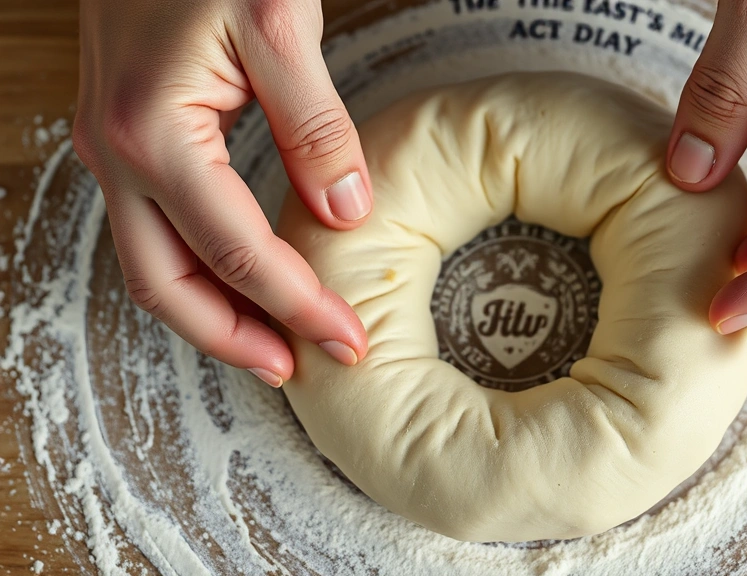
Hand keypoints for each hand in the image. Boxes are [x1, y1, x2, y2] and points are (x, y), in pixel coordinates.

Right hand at [74, 0, 371, 385]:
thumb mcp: (278, 25)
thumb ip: (313, 123)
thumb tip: (344, 211)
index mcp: (152, 133)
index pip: (235, 251)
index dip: (296, 305)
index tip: (346, 338)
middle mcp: (118, 154)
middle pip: (168, 286)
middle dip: (236, 339)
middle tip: (300, 369)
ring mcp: (113, 151)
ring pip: (153, 267)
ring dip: (211, 315)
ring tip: (272, 345)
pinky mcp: (128, 143)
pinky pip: (155, 232)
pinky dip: (199, 272)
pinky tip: (241, 283)